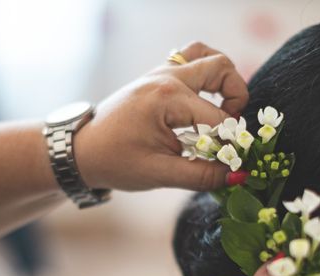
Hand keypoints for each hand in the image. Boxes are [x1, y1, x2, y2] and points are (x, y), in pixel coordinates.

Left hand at [73, 42, 247, 191]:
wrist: (82, 150)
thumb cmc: (115, 161)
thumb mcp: (159, 173)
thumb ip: (201, 175)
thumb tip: (237, 176)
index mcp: (166, 98)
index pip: (217, 118)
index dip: (231, 143)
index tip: (233, 164)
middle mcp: (166, 77)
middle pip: (220, 68)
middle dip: (236, 97)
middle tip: (231, 128)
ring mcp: (160, 72)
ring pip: (206, 56)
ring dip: (222, 79)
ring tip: (223, 109)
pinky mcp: (157, 77)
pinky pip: (190, 60)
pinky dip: (205, 76)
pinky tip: (204, 101)